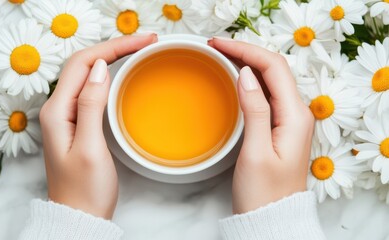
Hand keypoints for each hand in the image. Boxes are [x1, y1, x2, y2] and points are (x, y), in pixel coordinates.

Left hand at [39, 34, 157, 218]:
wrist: (80, 216)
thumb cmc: (85, 189)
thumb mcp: (90, 147)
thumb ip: (91, 105)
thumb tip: (99, 68)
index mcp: (57, 111)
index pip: (82, 64)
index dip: (112, 47)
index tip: (142, 42)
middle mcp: (58, 108)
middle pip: (84, 64)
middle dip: (114, 47)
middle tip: (147, 42)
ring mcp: (68, 115)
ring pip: (88, 75)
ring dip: (112, 58)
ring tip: (138, 50)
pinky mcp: (78, 122)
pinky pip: (92, 90)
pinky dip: (109, 76)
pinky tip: (123, 74)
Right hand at [208, 38, 314, 213]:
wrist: (271, 217)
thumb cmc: (264, 192)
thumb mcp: (257, 151)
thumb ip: (255, 110)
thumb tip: (246, 75)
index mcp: (295, 116)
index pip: (273, 68)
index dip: (247, 51)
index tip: (219, 45)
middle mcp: (297, 113)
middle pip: (274, 69)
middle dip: (246, 52)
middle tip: (216, 47)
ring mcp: (289, 120)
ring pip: (270, 80)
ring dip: (248, 64)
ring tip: (222, 56)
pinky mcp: (279, 127)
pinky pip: (266, 95)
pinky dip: (249, 81)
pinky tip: (235, 79)